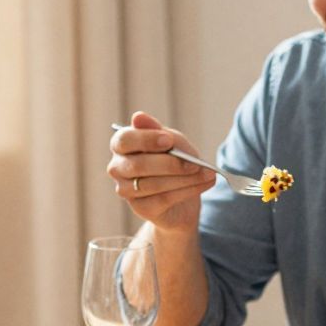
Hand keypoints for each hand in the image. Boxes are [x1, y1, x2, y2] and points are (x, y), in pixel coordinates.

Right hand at [108, 110, 216, 232]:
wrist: (182, 199)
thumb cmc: (174, 163)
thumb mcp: (173, 143)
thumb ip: (159, 132)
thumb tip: (138, 116)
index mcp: (122, 145)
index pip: (125, 140)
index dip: (146, 140)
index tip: (169, 140)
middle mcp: (118, 168)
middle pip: (138, 165)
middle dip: (170, 164)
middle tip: (195, 164)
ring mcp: (126, 190)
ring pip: (153, 184)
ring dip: (184, 179)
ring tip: (207, 174)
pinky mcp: (141, 208)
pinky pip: (163, 199)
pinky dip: (187, 190)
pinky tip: (203, 184)